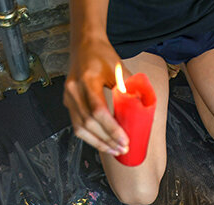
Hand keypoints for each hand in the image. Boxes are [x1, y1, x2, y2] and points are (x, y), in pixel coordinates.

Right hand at [63, 35, 129, 156]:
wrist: (84, 45)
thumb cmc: (102, 55)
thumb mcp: (119, 68)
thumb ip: (129, 88)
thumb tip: (144, 109)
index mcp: (86, 80)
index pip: (98, 111)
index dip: (111, 129)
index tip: (125, 140)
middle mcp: (73, 90)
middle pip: (88, 123)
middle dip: (107, 140)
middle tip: (123, 149)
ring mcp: (68, 97)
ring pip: (80, 128)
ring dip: (98, 143)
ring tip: (115, 151)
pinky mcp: (69, 103)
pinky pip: (77, 125)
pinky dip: (91, 138)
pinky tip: (104, 144)